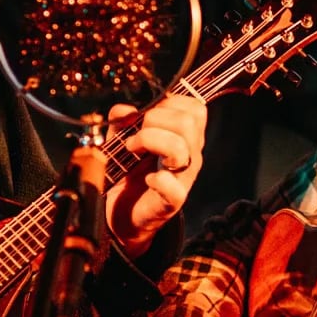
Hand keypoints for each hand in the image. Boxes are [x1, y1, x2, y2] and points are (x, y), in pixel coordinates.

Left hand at [100, 94, 206, 255]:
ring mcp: (184, 178)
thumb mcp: (122, 138)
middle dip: (155, 119)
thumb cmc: (129, 172)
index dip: (169, 103)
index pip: (195, 108)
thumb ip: (122, 121)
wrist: (124, 214)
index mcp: (186, 136)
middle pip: (189, 122)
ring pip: (181, 148)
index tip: (146, 115)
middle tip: (135, 133)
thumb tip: (124, 110)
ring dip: (150, 141)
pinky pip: (173, 187)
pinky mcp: (173, 201)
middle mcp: (191, 154)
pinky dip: (158, 180)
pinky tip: (148, 179)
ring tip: (131, 149)